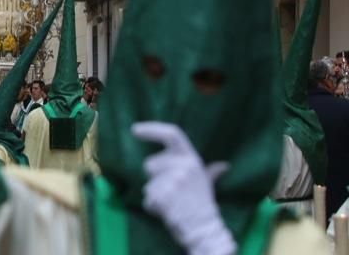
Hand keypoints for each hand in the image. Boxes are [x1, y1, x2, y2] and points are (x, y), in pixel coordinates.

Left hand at [132, 122, 235, 254]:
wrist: (205, 229)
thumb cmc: (204, 205)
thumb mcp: (207, 184)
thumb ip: (210, 172)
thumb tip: (223, 165)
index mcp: (192, 159)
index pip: (172, 134)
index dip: (152, 129)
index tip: (134, 130)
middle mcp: (183, 166)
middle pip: (150, 163)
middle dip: (154, 178)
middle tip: (171, 191)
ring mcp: (172, 181)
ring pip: (147, 184)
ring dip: (154, 195)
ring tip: (172, 203)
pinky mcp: (163, 196)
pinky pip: (147, 199)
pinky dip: (152, 207)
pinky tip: (167, 212)